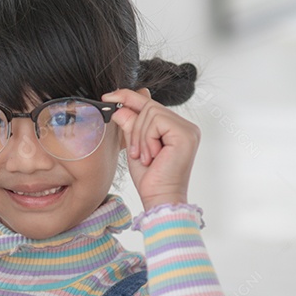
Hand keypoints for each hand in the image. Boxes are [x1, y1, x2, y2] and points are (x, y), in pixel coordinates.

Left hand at [101, 88, 199, 209]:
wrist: (158, 198)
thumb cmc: (150, 179)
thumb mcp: (134, 146)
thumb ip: (130, 125)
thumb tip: (119, 106)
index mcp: (175, 128)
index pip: (150, 105)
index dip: (128, 97)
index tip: (108, 96)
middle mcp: (185, 126)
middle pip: (149, 107)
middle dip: (135, 130)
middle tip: (137, 153)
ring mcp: (188, 129)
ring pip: (150, 112)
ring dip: (141, 137)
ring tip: (146, 157)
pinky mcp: (185, 133)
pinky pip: (156, 121)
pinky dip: (147, 139)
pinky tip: (152, 156)